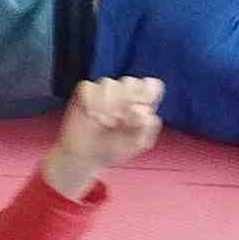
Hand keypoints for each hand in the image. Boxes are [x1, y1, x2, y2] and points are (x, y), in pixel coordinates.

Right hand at [46, 75, 164, 191]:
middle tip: (120, 121)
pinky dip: (90, 101)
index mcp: (141, 102)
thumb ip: (147, 127)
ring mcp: (104, 92)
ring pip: (108, 83)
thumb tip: (143, 110)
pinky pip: (88, 86)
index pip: (153, 85)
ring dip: (107, 104)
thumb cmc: (115, 149)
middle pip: (130, 82)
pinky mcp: (85, 93)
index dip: (147, 94)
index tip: (140, 109)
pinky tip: (92, 116)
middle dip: (125, 101)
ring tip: (105, 122)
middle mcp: (124, 93)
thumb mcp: (137, 143)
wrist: (87, 157)